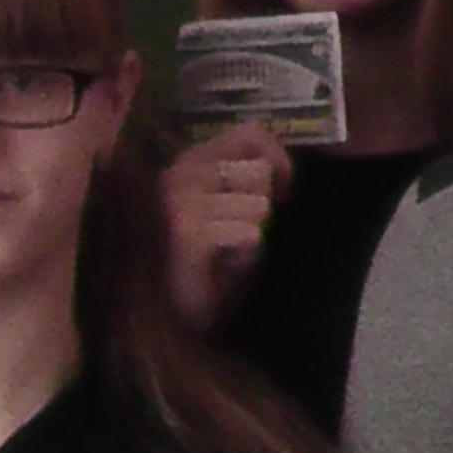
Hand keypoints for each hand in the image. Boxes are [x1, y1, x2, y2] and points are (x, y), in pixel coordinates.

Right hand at [158, 123, 291, 331]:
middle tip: (238, 233)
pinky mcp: (188, 232)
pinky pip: (250, 236)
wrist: (170, 319)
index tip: (282, 193)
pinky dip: (245, 258)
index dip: (278, 160)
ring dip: (253, 235)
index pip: (251, 133)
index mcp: (188, 161)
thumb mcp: (228, 208)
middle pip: (260, 172)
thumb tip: (277, 162)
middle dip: (262, 207)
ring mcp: (181, 201)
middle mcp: (180, 173)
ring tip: (226, 252)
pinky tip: (221, 268)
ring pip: (259, 206)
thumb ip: (245, 177)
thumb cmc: (203, 266)